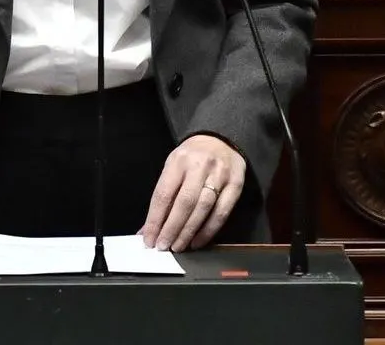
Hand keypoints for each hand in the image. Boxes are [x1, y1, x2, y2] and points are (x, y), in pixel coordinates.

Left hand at [139, 134, 245, 250]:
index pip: (164, 194)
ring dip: (188, 232)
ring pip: (203, 209)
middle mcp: (200, 166)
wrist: (221, 138)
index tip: (148, 238)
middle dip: (172, 228)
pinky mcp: (236, 185)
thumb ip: (163, 196)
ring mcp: (220, 175)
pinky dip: (209, 230)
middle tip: (163, 246)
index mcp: (179, 160)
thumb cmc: (192, 157)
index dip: (155, 219)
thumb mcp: (173, 167)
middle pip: (184, 202)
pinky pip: (222, 212)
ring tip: (178, 246)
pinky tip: (197, 241)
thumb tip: (148, 228)